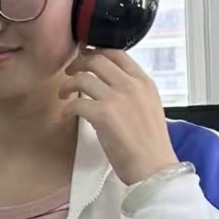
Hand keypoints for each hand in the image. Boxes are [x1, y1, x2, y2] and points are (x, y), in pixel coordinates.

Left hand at [61, 49, 178, 185]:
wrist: (154, 168)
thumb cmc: (150, 144)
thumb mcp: (148, 106)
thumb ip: (131, 91)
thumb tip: (108, 83)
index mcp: (144, 82)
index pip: (117, 52)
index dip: (96, 51)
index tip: (85, 56)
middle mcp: (131, 85)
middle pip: (96, 59)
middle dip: (78, 63)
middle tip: (70, 72)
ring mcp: (117, 98)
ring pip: (83, 77)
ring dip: (67, 84)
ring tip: (64, 94)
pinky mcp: (103, 114)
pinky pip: (76, 102)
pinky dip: (66, 108)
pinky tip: (65, 114)